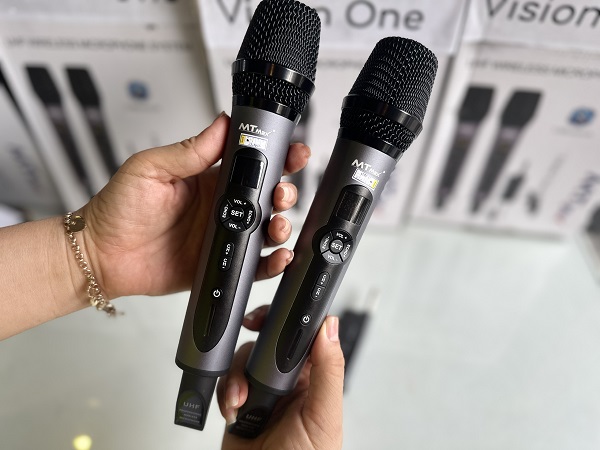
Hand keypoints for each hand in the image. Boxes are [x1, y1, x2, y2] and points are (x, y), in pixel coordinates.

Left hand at [78, 113, 309, 298]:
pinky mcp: (221, 263)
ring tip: (277, 224)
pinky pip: (255, 264)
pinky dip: (272, 262)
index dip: (276, 157)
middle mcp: (222, 207)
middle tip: (282, 192)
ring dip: (281, 225)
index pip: (251, 163)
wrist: (102, 255)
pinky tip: (277, 255)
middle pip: (268, 196)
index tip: (292, 152)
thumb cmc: (119, 209)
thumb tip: (221, 124)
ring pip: (266, 229)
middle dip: (285, 191)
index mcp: (209, 179)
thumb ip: (189, 150)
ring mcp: (223, 236)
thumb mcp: (150, 168)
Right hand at [217, 307, 344, 449]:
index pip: (302, 338)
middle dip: (256, 337)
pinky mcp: (238, 406)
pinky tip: (234, 411)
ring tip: (241, 400)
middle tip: (250, 327)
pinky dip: (225, 394)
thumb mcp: (323, 415)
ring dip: (238, 376)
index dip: (290, 319)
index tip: (279, 309)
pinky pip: (226, 384)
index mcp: (312, 378)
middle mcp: (286, 382)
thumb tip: (330, 327)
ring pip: (243, 360)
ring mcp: (260, 393)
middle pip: (267, 342)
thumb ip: (327, 370)